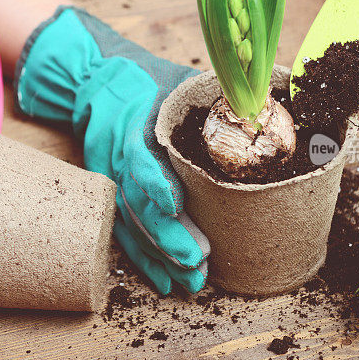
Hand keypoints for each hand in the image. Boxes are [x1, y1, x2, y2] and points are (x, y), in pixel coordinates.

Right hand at [15, 7, 209, 293]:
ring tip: (192, 281)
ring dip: (159, 256)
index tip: (175, 206)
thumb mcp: (178, 78)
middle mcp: (116, 155)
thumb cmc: (148, 79)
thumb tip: (264, 111)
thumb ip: (213, 98)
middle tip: (199, 260)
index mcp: (133, 122)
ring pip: (131, 223)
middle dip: (167, 235)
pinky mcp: (109, 194)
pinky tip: (164, 281)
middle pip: (136, 202)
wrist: (94, 78)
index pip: (139, 157)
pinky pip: (123, 232)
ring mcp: (109, 178)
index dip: (154, 183)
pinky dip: (142, 259)